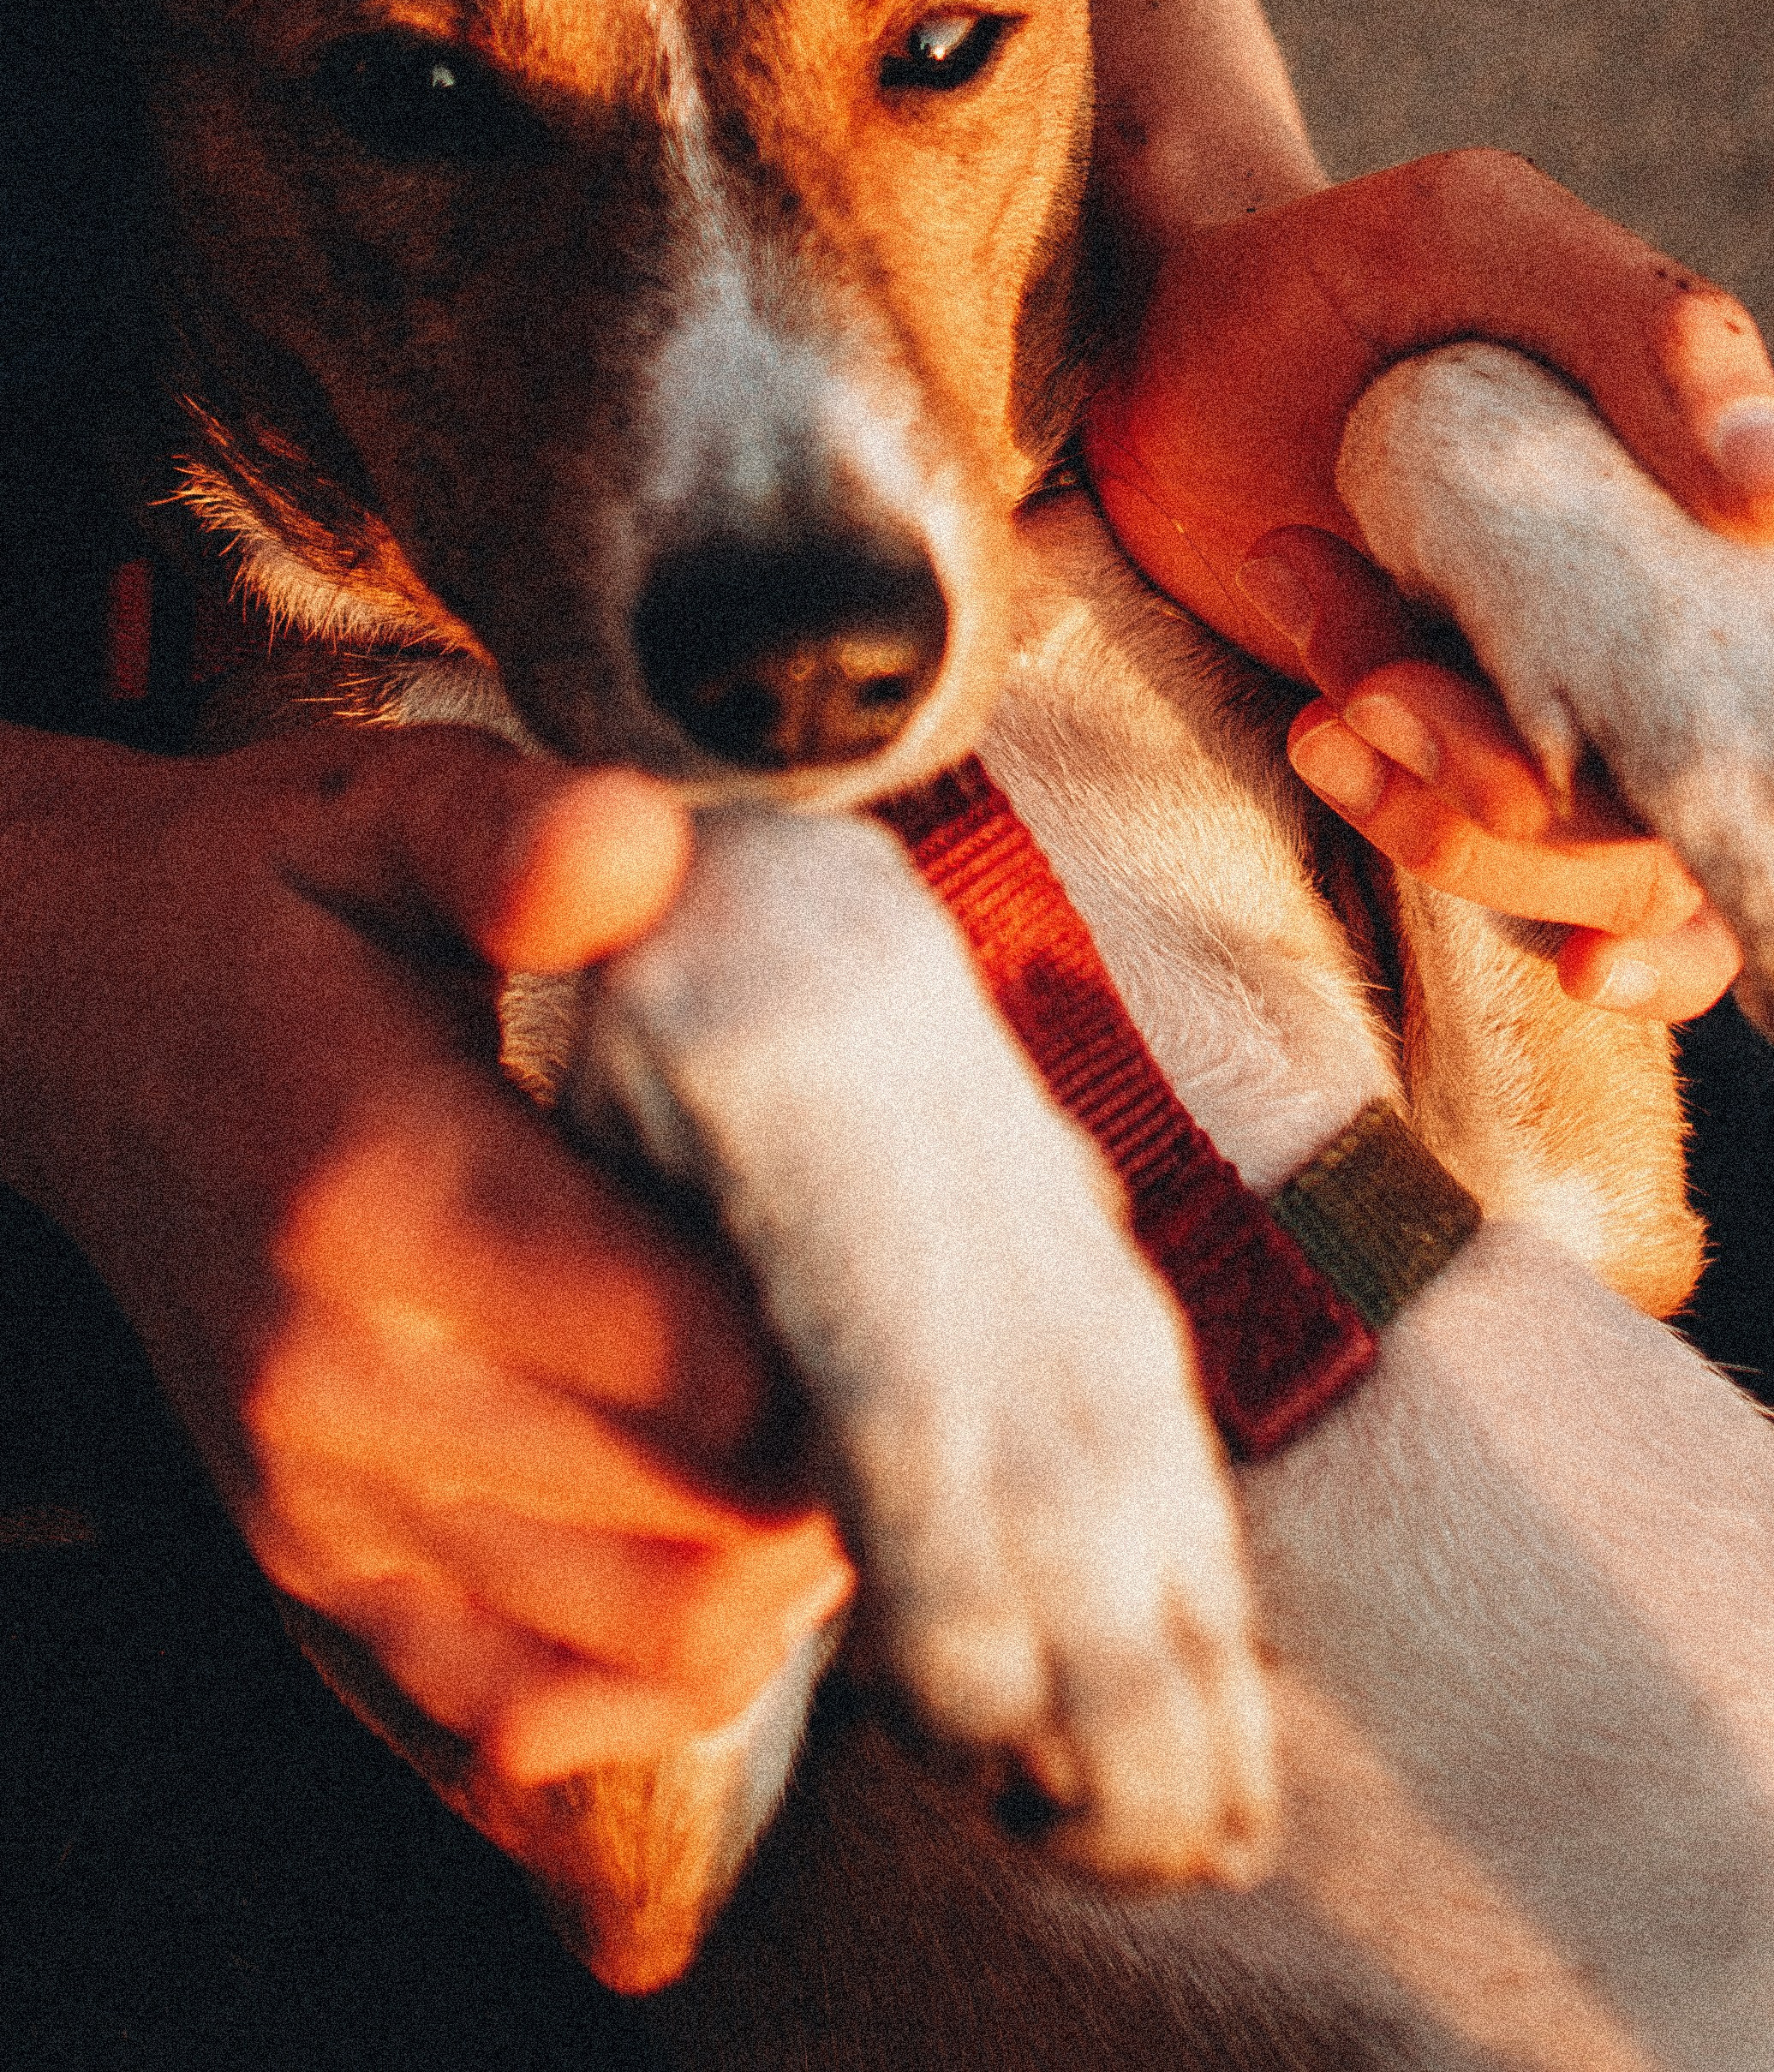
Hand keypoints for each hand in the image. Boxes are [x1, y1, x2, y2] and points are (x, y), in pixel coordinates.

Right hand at [0, 723, 852, 1785]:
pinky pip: (533, 1712)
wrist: (68, 1017)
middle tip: (926, 1333)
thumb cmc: (265, 906)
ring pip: (647, 1648)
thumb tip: (638, 851)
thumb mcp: (386, 807)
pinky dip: (667, 1658)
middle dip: (858, 1448)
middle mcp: (336, 1390)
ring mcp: (318, 1509)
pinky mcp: (316, 1576)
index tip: (941, 1236)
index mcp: (376, 1197)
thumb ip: (517, 833)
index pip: (702, 1362)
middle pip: (703, 1525)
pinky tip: (720, 1528)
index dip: (864, 1325)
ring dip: (788, 1564)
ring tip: (833, 1419)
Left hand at [1081, 154, 1773, 1018]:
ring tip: (1329, 696)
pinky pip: (1524, 880)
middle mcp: (1678, 625)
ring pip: (1591, 857)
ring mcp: (1578, 711)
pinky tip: (1378, 797)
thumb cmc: (1343, 274)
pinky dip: (1458, 867)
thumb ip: (1648, 331)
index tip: (1549, 697)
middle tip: (1371, 688)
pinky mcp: (1476, 765)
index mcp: (1724, 502)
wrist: (1177, 348)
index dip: (1704, 732)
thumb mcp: (1477, 235)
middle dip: (1515, 775)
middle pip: (1682, 802)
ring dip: (1444, 802)